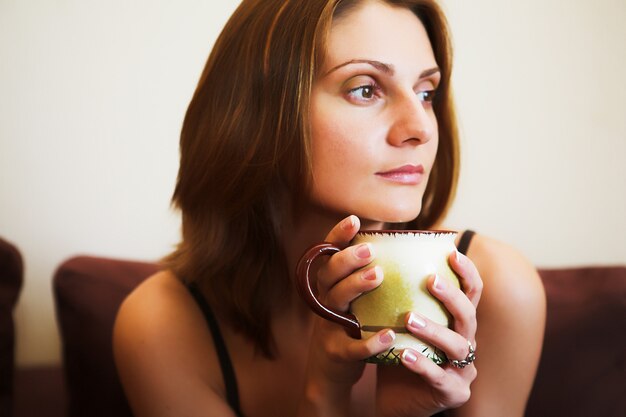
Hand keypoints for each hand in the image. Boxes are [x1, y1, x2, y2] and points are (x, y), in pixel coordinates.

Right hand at [299, 215, 397, 414]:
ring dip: (355, 286)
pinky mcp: (337, 354)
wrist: (329, 372)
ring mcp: (327, 327)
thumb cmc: (350, 327)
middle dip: (348, 259)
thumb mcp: (351, 301)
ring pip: (336, 303)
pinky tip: (388, 335)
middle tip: (370, 249)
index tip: (354, 219)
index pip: (329, 256)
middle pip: (329, 275)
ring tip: (377, 275)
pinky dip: (369, 342)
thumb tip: (398, 245)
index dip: (337, 237)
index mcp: (330, 287)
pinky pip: (352, 347)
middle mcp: (325, 302)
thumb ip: (365, 276)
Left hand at [376, 250, 482, 416]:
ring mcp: (462, 370)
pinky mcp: (453, 392)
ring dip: (433, 329)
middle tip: (430, 280)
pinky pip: (438, 377)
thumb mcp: (400, 323)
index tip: (452, 252)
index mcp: (457, 323)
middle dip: (451, 296)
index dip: (467, 272)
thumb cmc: (399, 354)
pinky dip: (421, 364)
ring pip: (456, 345)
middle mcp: (465, 343)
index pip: (471, 293)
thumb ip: (399, 297)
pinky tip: (404, 354)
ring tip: (409, 319)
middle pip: (468, 315)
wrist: (396, 400)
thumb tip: (377, 258)